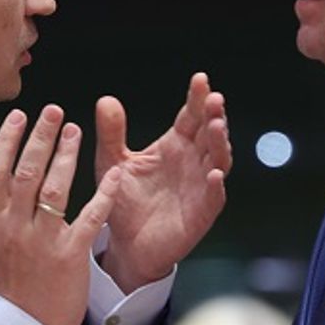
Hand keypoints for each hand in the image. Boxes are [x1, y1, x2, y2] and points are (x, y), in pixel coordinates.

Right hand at [0, 105, 120, 324]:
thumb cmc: (4, 288)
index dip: (7, 140)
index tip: (19, 116)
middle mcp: (16, 226)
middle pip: (26, 172)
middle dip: (40, 138)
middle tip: (54, 111)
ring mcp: (43, 240)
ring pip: (53, 189)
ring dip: (66, 157)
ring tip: (77, 130)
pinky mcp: (70, 256)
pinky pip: (88, 220)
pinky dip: (102, 197)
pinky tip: (115, 176)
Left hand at [95, 73, 231, 292]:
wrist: (126, 244)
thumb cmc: (123, 200)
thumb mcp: (112, 162)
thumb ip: (111, 133)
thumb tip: (105, 100)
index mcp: (175, 145)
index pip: (191, 116)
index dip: (197, 98)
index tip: (200, 79)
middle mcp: (193, 162)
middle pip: (209, 134)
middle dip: (214, 116)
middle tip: (214, 99)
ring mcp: (200, 187)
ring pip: (218, 160)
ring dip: (220, 144)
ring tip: (216, 126)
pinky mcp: (201, 213)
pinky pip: (213, 198)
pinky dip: (215, 186)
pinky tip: (214, 174)